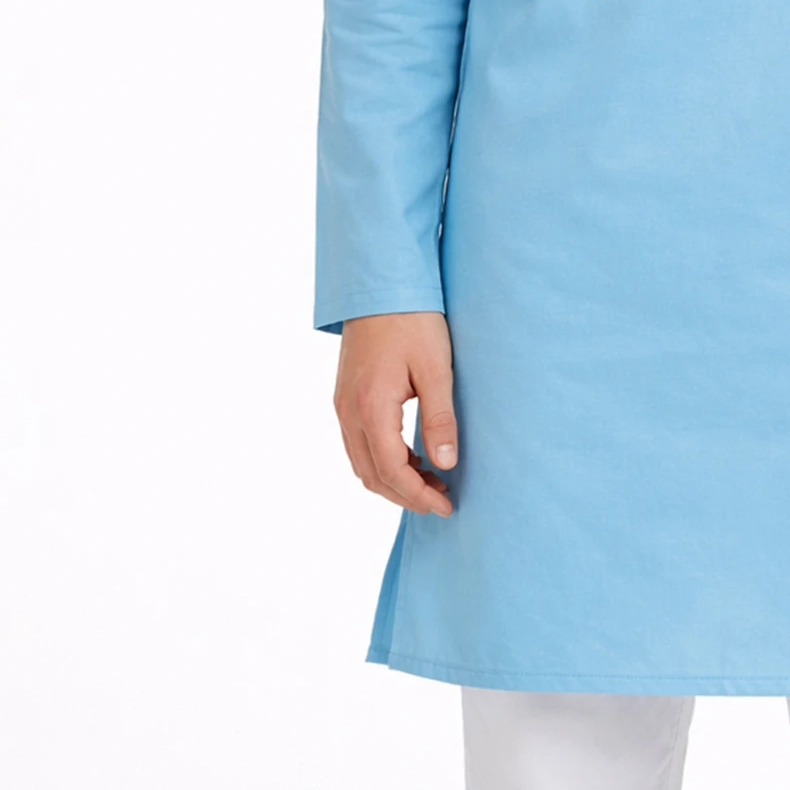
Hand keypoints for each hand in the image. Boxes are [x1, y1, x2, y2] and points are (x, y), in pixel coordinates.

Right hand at [333, 310, 458, 516]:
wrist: (379, 283)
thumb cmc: (412, 320)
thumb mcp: (435, 367)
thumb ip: (440, 418)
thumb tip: (446, 464)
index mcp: (370, 408)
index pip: (392, 472)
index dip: (419, 496)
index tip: (447, 506)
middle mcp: (348, 412)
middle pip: (372, 475)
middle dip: (405, 495)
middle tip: (441, 500)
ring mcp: (342, 404)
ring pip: (362, 463)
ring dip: (393, 480)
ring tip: (430, 481)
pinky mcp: (345, 396)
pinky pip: (358, 444)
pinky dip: (382, 460)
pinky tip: (411, 455)